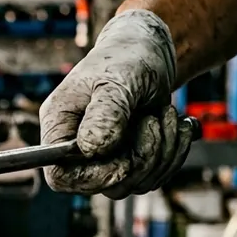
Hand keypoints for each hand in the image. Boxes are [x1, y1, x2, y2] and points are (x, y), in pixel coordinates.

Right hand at [41, 9, 192, 197]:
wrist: (149, 52)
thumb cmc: (126, 58)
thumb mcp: (118, 80)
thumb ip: (106, 114)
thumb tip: (92, 149)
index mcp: (60, 125)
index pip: (60, 176)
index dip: (92, 178)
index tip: (125, 161)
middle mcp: (78, 146)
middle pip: (103, 185)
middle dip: (141, 158)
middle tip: (154, 121)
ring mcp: (104, 155)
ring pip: (134, 183)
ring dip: (162, 153)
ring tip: (166, 115)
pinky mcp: (129, 158)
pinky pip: (153, 176)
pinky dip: (172, 153)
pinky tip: (175, 124)